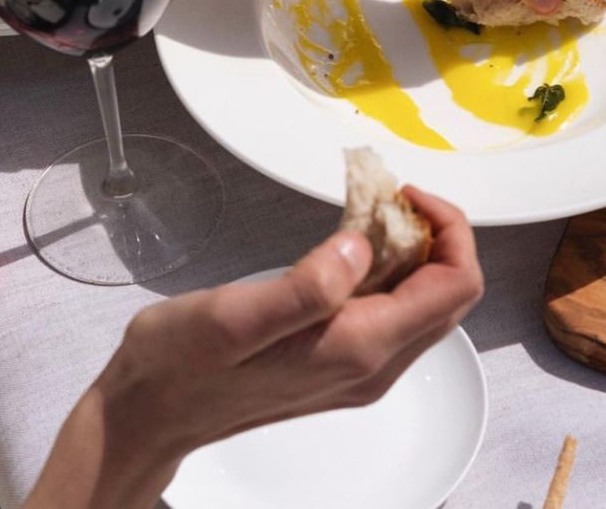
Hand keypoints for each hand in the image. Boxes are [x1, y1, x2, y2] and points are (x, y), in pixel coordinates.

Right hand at [25, 189, 482, 508]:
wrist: (150, 414)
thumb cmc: (183, 361)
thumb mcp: (235, 317)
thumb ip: (308, 286)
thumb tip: (365, 245)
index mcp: (362, 348)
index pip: (456, 285)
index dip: (448, 227)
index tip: (401, 191)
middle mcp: (375, 367)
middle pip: (449, 295)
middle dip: (434, 234)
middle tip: (385, 195)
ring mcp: (360, 371)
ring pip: (424, 303)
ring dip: (412, 250)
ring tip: (367, 212)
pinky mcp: (341, 365)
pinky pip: (392, 312)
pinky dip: (388, 270)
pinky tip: (346, 246)